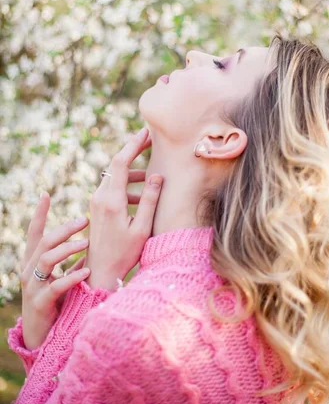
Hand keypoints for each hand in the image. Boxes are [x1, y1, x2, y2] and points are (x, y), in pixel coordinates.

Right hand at [20, 193, 90, 350]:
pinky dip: (72, 276)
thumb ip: (73, 260)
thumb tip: (92, 241)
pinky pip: (55, 285)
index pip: (35, 232)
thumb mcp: (63, 275)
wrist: (43, 335)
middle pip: (44, 242)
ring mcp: (33, 286)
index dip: (40, 214)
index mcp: (33, 261)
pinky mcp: (40, 302)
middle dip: (64, 229)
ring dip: (68, 249)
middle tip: (85, 219)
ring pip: (46, 260)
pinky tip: (87, 270)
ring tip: (87, 242)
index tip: (46, 194)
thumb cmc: (56, 301)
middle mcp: (30, 270)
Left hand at [84, 127, 162, 290]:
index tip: (145, 132)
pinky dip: (127, 184)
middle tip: (150, 140)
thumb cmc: (124, 253)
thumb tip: (157, 175)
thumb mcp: (142, 228)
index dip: (133, 144)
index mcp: (111, 200)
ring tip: (151, 174)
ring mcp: (96, 202)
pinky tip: (141, 195)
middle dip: (133, 151)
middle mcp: (100, 197)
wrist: (100, 271)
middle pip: (116, 164)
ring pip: (115, 176)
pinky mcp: (97, 208)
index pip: (121, 162)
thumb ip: (149, 200)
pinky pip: (112, 187)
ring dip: (132, 171)